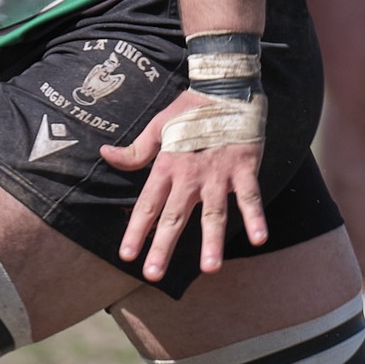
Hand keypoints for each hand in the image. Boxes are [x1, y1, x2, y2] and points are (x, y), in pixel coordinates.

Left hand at [100, 90, 266, 281]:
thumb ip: (135, 150)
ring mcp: (218, 173)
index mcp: (166, 165)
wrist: (223, 88)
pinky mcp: (243, 168)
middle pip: (175, 216)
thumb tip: (106, 155)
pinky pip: (249, 196)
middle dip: (163, 247)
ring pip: (213, 213)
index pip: (147, 204)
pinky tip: (259, 239)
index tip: (126, 255)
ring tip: (209, 269)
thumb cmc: (188, 111)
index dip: (136, 230)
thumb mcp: (156, 127)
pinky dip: (255, 216)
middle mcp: (189, 174)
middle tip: (153, 275)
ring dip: (211, 240)